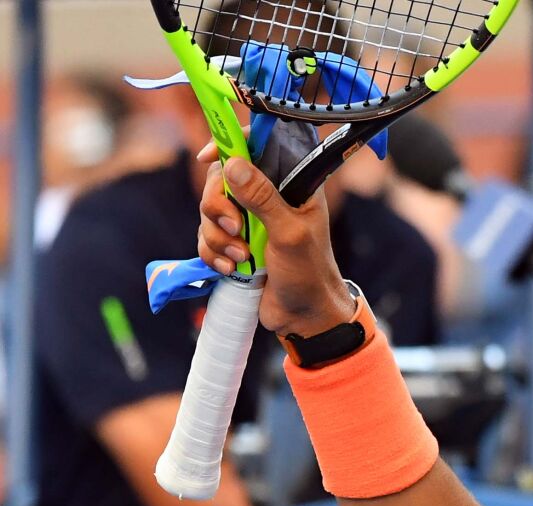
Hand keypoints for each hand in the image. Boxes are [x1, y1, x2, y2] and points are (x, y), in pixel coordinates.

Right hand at [195, 147, 355, 337]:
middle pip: (220, 180)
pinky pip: (206, 237)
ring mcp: (248, 220)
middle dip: (218, 206)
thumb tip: (233, 164)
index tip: (207, 157)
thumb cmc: (309, 272)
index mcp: (290, 185)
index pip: (257, 148)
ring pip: (209, 211)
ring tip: (243, 257)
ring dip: (218, 236)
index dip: (230, 144)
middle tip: (235, 227)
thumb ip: (262, 198)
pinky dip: (213, 253)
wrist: (304, 315)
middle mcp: (267, 197)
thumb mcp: (289, 233)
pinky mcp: (234, 242)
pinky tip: (231, 268)